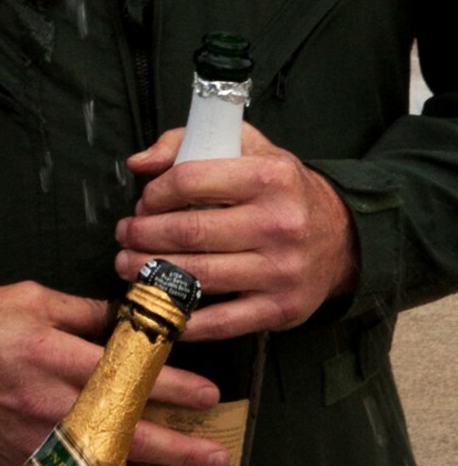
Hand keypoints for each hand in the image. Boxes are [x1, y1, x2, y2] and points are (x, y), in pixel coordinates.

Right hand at [0, 282, 226, 465]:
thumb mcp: (29, 298)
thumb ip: (82, 311)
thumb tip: (128, 319)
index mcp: (53, 353)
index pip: (127, 375)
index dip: (173, 386)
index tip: (210, 395)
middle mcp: (48, 402)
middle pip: (126, 433)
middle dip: (178, 449)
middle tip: (217, 457)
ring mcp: (34, 441)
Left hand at [115, 122, 360, 340]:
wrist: (341, 237)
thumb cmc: (281, 188)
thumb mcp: (245, 147)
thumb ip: (186, 143)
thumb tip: (138, 164)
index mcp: (268, 177)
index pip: (190, 181)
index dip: (154, 193)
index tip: (143, 202)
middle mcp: (278, 224)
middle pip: (188, 232)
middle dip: (143, 235)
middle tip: (124, 235)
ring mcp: (280, 271)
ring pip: (198, 276)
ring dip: (150, 274)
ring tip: (127, 265)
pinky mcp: (279, 310)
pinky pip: (220, 322)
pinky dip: (182, 320)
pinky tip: (156, 307)